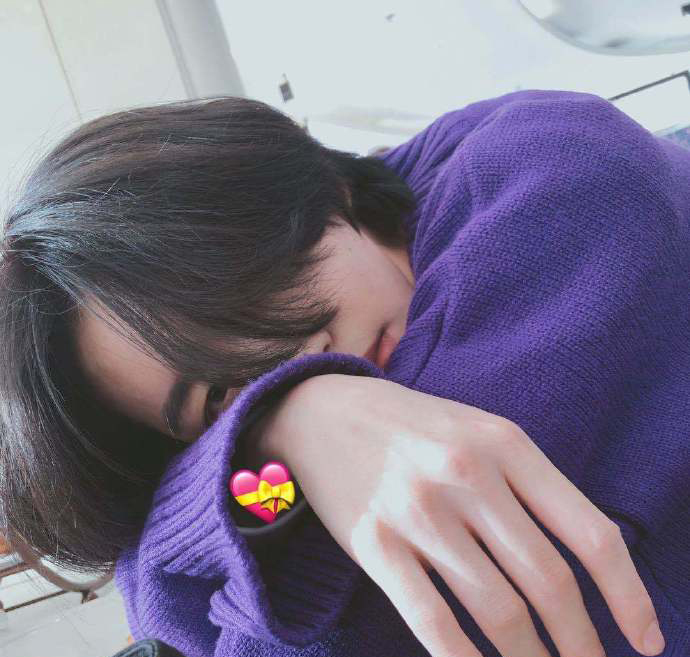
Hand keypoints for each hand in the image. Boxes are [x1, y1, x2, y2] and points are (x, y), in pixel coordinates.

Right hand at [253, 374, 662, 656]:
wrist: (323, 409)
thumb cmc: (410, 424)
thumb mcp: (478, 430)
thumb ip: (526, 484)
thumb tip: (578, 563)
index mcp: (504, 443)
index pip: (590, 532)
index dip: (628, 596)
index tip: (646, 641)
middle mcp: (465, 475)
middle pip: (548, 581)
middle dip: (581, 642)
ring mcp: (417, 509)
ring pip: (497, 610)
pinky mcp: (373, 541)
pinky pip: (432, 620)